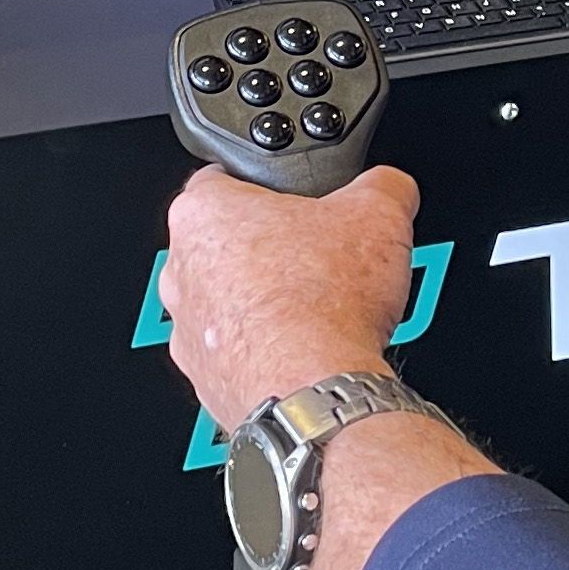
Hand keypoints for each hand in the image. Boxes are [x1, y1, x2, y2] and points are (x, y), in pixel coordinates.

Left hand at [161, 160, 421, 427]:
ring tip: (320, 308)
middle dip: (271, 249)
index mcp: (202, 213)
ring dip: (265, 303)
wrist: (316, 392)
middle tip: (320, 257)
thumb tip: (388, 187)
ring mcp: (187, 331)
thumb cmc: (324, 307)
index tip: (301, 201)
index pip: (225, 177)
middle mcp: (180, 271)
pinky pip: (236, 353)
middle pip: (226, 243)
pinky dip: (266, 350)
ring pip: (227, 302)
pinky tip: (308, 348)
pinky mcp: (205, 379)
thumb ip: (380, 184)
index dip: (274, 186)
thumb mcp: (379, 213)